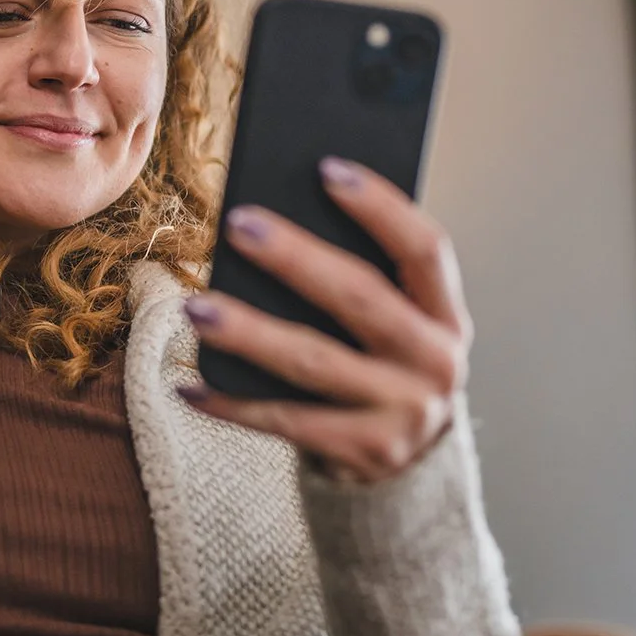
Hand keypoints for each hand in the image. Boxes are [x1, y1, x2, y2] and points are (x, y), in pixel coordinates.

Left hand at [178, 156, 471, 482]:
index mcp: (446, 315)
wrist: (411, 467)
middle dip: (296, 258)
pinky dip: (233, 404)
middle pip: (361, 298)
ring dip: (249, 332)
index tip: (327, 168)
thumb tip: (274, 218)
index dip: (381, 207)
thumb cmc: (382, 366)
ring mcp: (405, 413)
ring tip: (195, 307)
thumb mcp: (397, 324)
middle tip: (237, 223)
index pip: (425, 248)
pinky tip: (189, 386)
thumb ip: (364, 278)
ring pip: (314, 362)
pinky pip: (286, 422)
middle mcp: (436, 362)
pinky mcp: (366, 453)